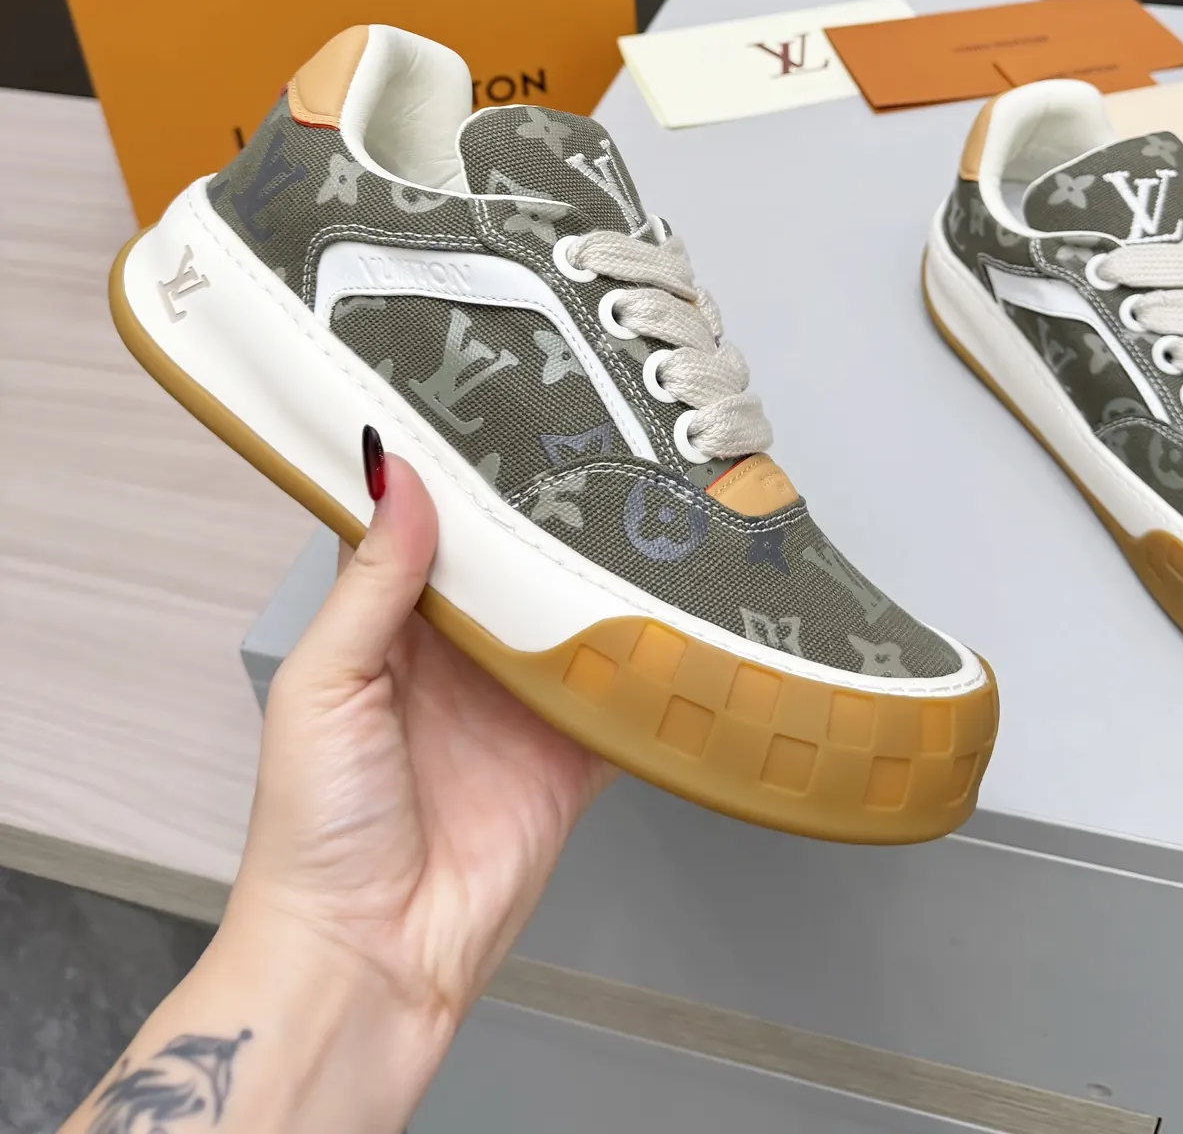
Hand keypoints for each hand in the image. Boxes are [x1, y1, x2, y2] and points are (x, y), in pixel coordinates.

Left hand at [229, 440, 611, 1040]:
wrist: (368, 962)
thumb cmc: (314, 830)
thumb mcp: (326, 685)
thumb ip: (371, 581)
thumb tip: (397, 470)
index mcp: (388, 628)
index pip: (431, 529)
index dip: (460, 474)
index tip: (499, 403)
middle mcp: (460, 657)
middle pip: (515, 567)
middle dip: (550, 516)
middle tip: (600, 435)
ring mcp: (521, 705)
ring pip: (574, 618)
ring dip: (605, 578)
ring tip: (653, 499)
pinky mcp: (573, 757)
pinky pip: (622, 698)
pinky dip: (653, 665)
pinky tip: (684, 611)